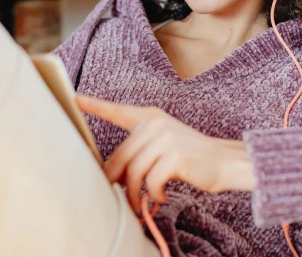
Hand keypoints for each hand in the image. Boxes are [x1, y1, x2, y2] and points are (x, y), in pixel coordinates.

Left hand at [75, 95, 255, 213]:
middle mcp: (156, 123)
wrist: (224, 161)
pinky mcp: (175, 156)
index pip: (118, 111)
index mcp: (151, 117)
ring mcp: (166, 138)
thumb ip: (139, 149)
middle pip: (121, 156)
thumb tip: (111, 173)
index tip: (77, 98)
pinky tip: (159, 198)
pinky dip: (153, 194)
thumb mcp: (164, 143)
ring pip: (133, 171)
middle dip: (116, 181)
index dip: (96, 106)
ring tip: (140, 203)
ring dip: (134, 193)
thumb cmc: (190, 157)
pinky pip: (151, 181)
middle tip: (119, 197)